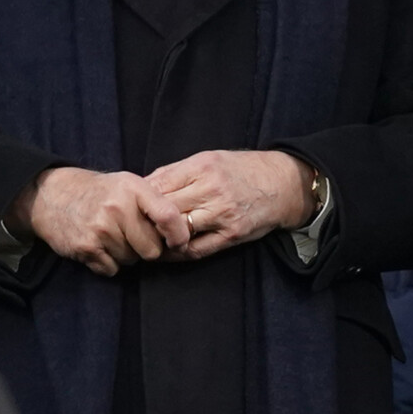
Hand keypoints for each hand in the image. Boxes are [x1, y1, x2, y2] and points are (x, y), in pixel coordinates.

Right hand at [16, 168, 190, 277]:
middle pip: (152, 249)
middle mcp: (118, 208)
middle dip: (147, 248)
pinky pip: (112, 269)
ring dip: (126, 255)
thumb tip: (183, 232)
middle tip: (133, 236)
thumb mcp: (127, 184)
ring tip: (112, 236)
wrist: (50, 195)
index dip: (179, 235)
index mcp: (133, 189)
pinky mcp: (86, 248)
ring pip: (132, 261)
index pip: (168, 216)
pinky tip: (100, 246)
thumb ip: (153, 203)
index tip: (179, 242)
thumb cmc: (98, 192)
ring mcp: (101, 229)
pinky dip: (109, 263)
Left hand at [144, 151, 312, 260]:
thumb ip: (177, 172)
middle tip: (134, 228)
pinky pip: (197, 250)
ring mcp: (223, 213)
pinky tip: (169, 252)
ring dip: (161, 239)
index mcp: (202, 166)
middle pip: (165, 209)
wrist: (282, 183)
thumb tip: (143, 186)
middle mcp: (212, 189)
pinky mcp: (232, 234)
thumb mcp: (210, 159)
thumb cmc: (241, 170)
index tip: (131, 207)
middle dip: (146, 221)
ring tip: (150, 241)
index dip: (140, 199)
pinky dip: (178, 254)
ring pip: (178, 231)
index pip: (158, 185)